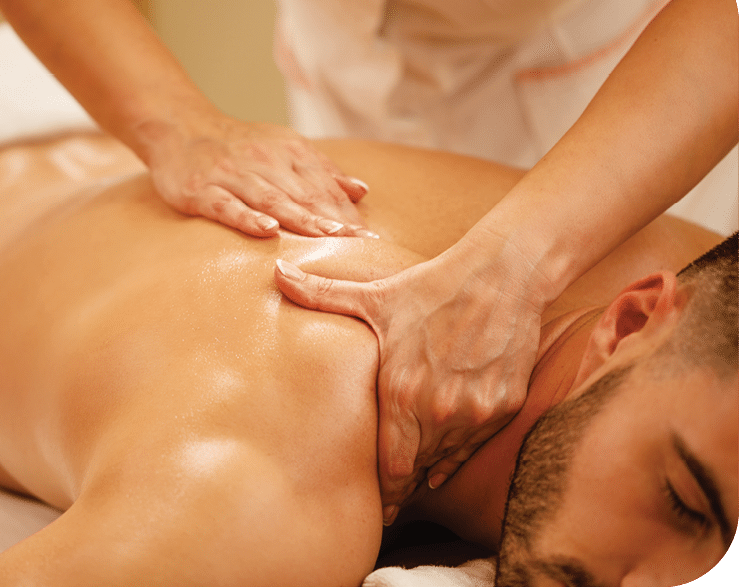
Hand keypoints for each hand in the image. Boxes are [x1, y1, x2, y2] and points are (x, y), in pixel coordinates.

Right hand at [140, 113, 372, 236]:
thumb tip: (361, 191)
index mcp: (288, 152)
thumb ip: (321, 170)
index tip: (371, 236)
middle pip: (304, 194)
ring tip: (329, 236)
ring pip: (272, 200)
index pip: (324, 185)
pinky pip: (227, 206)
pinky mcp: (202, 191)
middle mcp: (264, 162)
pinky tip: (267, 232)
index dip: (348, 211)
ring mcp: (232, 176)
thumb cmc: (237, 146)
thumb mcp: (282, 148)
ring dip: (301, 219)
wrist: (179, 127)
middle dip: (334, 219)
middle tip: (361, 242)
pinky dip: (247, 218)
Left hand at [274, 235, 543, 523]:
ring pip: (448, 457)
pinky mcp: (505, 405)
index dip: (386, 494)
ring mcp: (476, 410)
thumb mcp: (374, 295)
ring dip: (431, 464)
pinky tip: (448, 452)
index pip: (392, 467)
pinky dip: (461, 449)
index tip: (380, 508)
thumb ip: (321, 294)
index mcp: (401, 390)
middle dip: (405, 481)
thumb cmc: (432, 286)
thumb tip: (276, 273)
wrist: (502, 273)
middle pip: (419, 467)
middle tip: (393, 501)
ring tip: (417, 475)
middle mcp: (439, 409)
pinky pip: (477, 443)